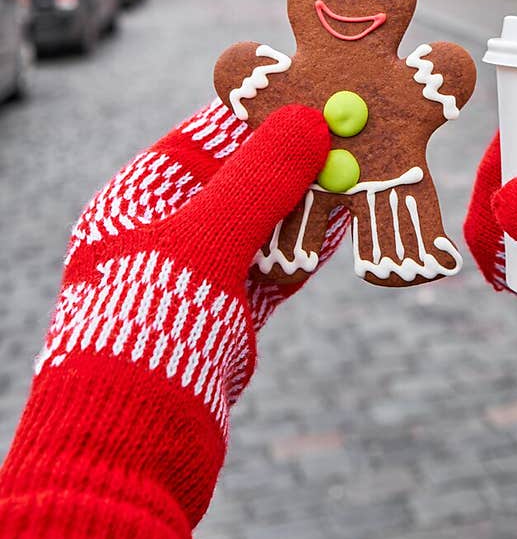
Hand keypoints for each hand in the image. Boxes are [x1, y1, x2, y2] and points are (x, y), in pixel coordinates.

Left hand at [0, 99, 341, 538]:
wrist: (131, 448)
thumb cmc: (146, 329)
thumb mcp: (205, 241)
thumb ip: (260, 181)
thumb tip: (310, 120)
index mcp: (138, 198)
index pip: (208, 135)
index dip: (262, 111)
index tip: (317, 90)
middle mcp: (165, 230)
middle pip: (243, 176)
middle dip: (297, 156)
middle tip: (356, 128)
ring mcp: (197, 274)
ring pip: (266, 221)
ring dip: (311, 200)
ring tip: (364, 168)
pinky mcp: (226, 315)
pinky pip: (276, 265)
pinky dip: (309, 246)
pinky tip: (347, 222)